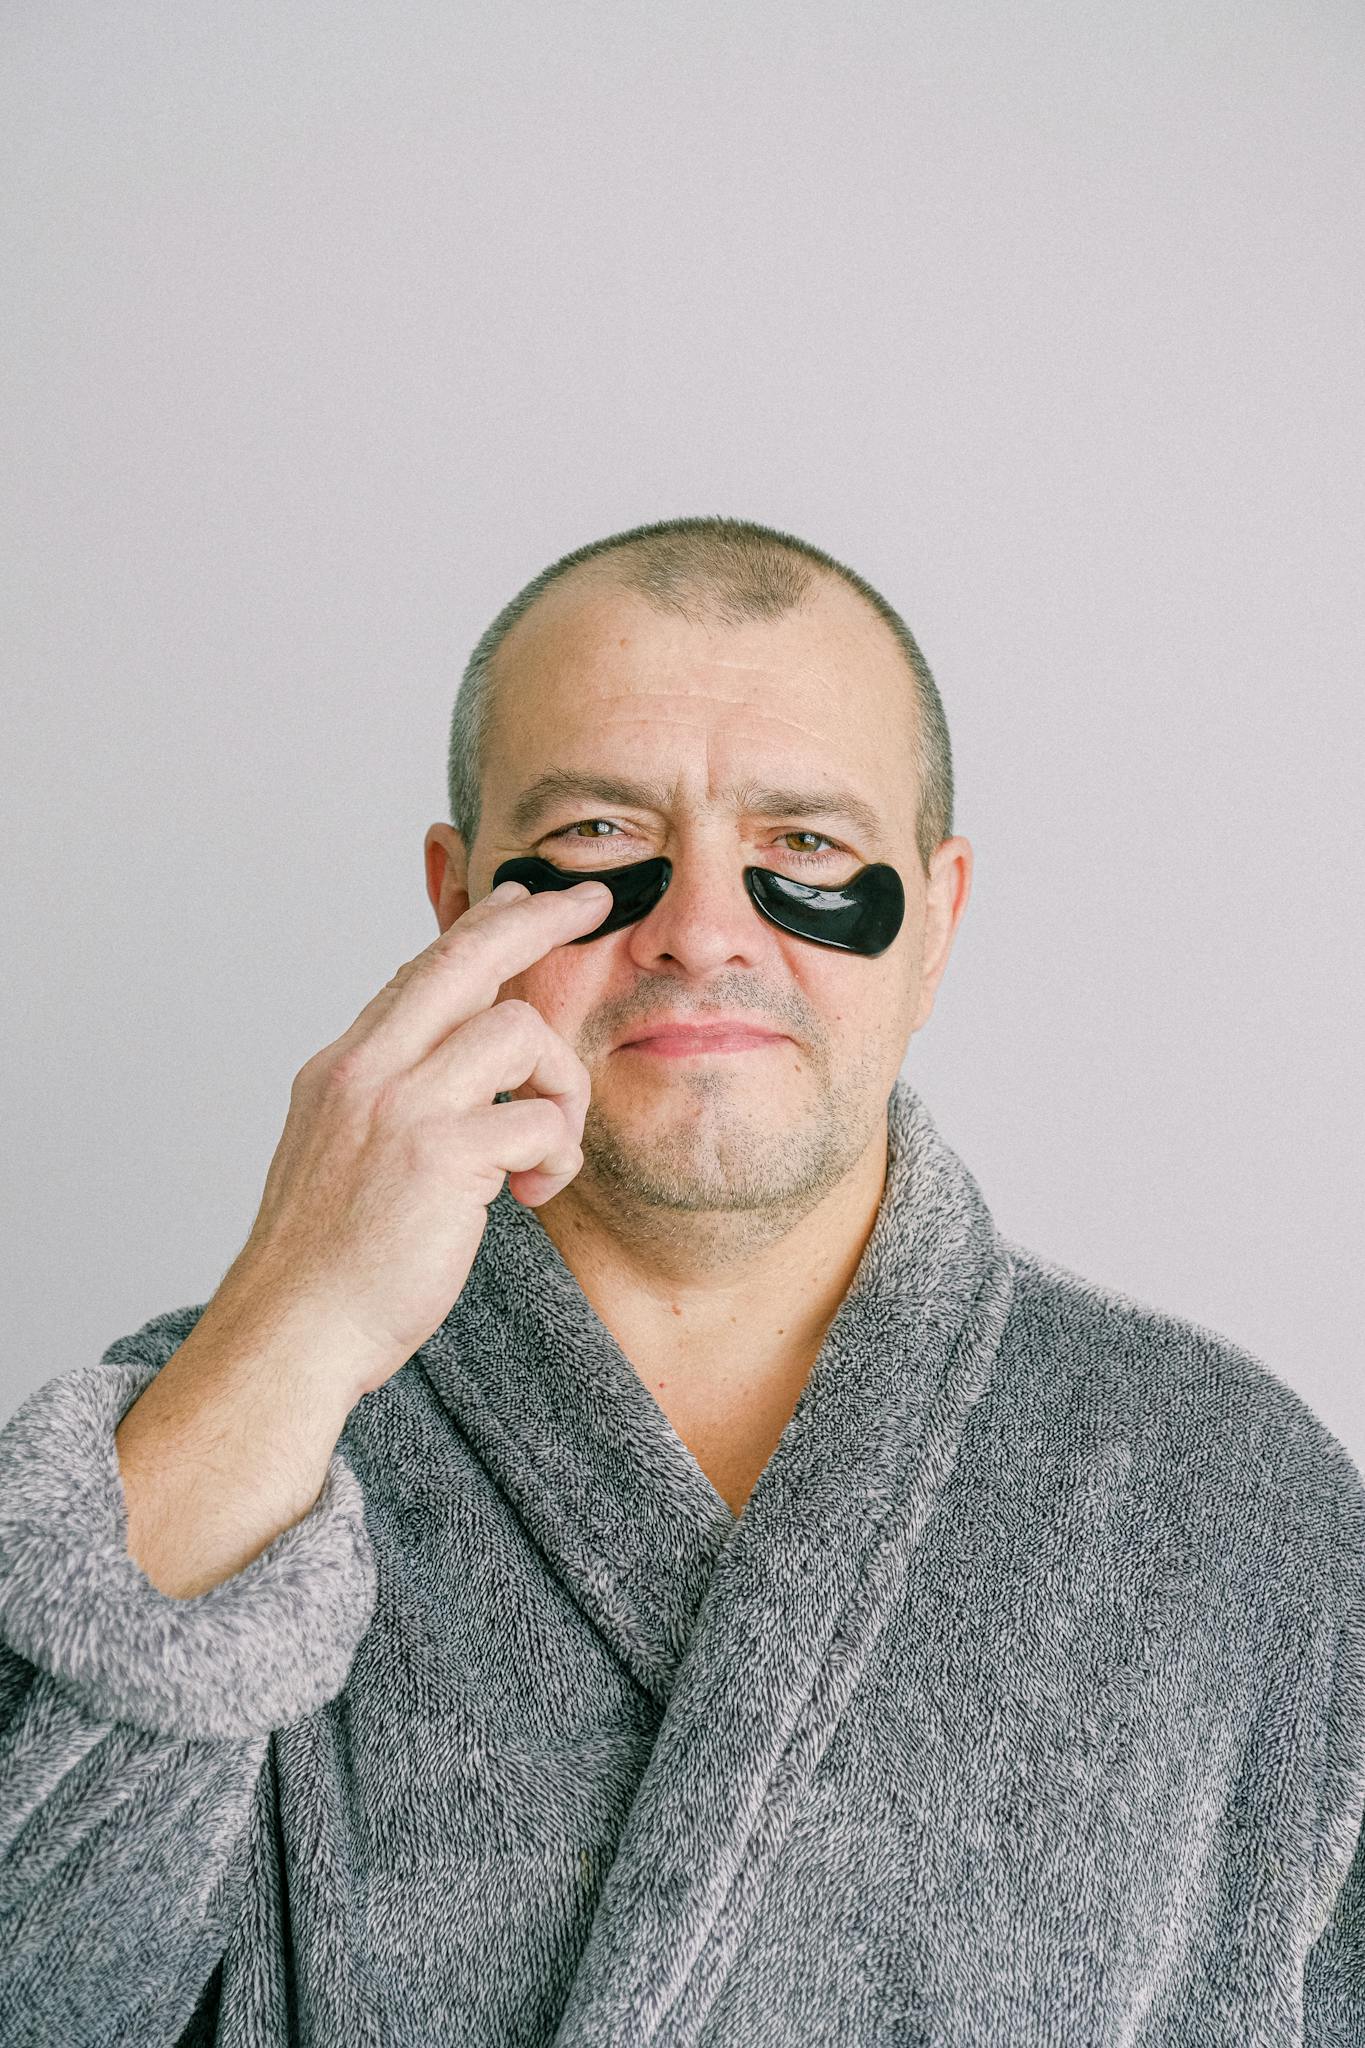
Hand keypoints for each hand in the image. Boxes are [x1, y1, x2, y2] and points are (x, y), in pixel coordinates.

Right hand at [214, 877, 611, 1396]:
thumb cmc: (327, 1263)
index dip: (479, 927)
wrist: (291, 1332)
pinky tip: (534, 1193)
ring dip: (560, 1088)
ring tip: (549, 1151)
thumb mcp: (342, 1152)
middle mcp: (366, 1070)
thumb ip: (392, 1100)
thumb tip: (457, 1071)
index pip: (421, 970)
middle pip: (465, 958)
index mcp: (344, 1068)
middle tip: (591, 904)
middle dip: (538, 920)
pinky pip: (539, 1120)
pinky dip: (557, 1153)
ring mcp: (401, 1106)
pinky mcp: (439, 1155)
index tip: (520, 897)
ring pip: (519, 1031)